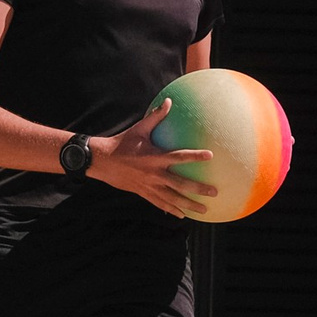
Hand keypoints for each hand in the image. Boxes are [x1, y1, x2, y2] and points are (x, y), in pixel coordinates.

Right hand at [86, 100, 219, 218]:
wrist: (102, 161)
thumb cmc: (122, 143)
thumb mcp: (139, 128)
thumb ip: (156, 116)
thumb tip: (169, 101)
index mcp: (155, 157)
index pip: (179, 157)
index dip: (195, 156)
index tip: (211, 156)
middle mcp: (154, 174)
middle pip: (180, 184)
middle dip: (198, 189)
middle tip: (214, 192)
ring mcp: (149, 186)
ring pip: (172, 199)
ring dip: (189, 205)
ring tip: (204, 210)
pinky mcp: (143, 193)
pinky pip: (160, 204)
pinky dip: (171, 210)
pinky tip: (182, 215)